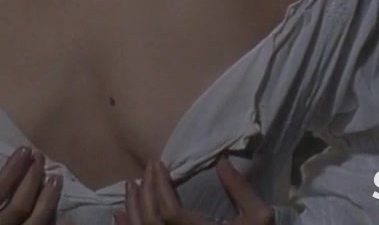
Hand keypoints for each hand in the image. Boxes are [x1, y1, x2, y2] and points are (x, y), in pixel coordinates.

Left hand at [114, 156, 272, 224]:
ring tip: (130, 185)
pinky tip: (119, 215)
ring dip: (131, 207)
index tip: (159, 164)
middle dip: (145, 192)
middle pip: (151, 220)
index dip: (159, 186)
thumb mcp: (258, 218)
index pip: (169, 211)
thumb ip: (240, 190)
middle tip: (146, 168)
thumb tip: (221, 160)